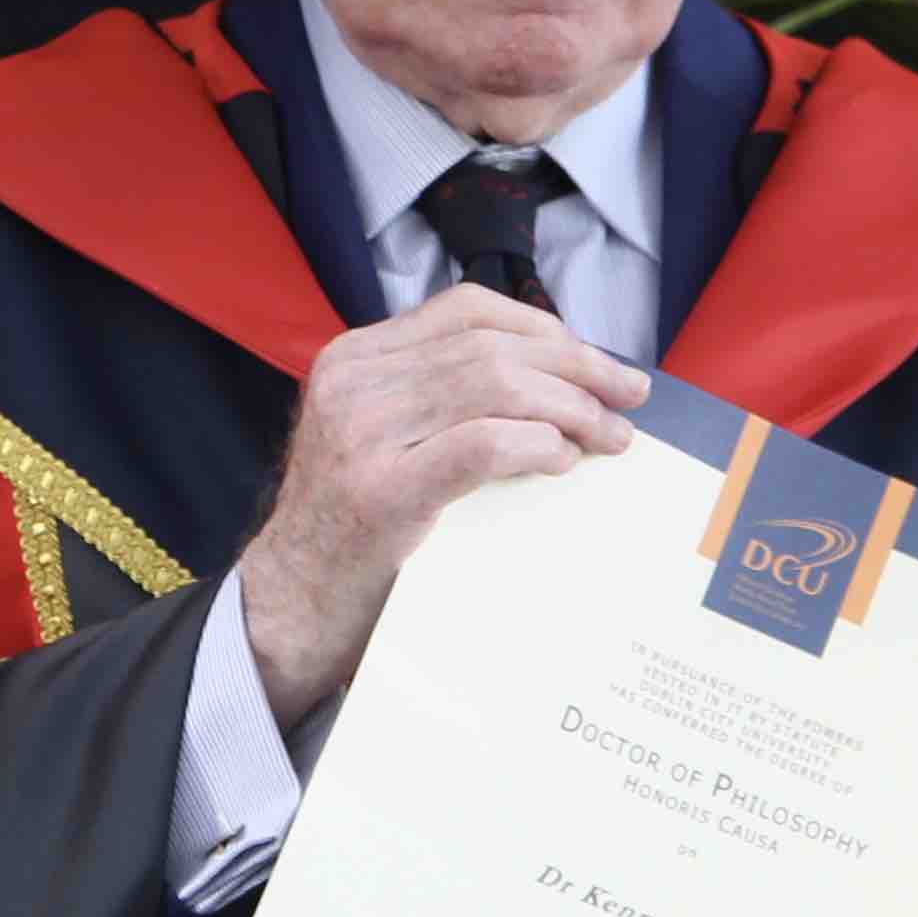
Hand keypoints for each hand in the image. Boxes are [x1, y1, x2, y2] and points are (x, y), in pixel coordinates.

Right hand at [239, 285, 647, 726]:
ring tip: (609, 436)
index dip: (545, 328)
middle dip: (576, 368)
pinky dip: (538, 445)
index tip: (595, 361)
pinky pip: (482, 444)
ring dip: (570, 409)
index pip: (467, 310)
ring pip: (494, 386)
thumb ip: (439, 398)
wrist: (289, 606)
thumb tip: (555, 379)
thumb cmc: (352, 527)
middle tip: (628, 396)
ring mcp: (362, 435)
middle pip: (491, 347)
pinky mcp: (383, 492)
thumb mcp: (381, 435)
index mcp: (355, 358)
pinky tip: (563, 461)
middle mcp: (353, 382)